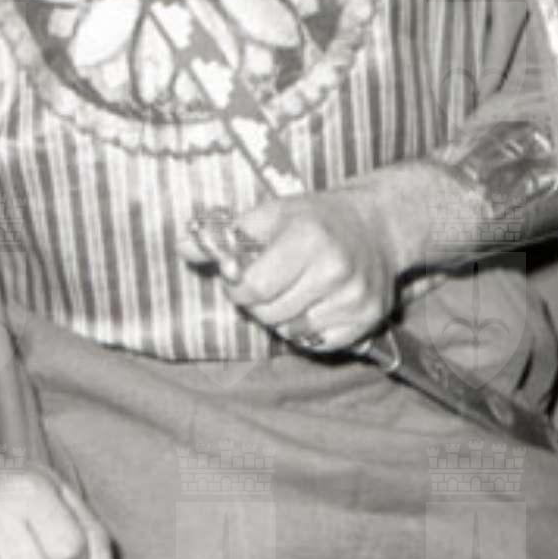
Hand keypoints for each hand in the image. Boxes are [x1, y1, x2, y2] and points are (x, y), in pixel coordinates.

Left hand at [185, 184, 403, 352]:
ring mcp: (355, 298)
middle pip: (270, 313)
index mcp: (308, 237)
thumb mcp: (269, 215)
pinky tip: (314, 305)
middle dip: (258, 302)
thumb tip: (182, 247)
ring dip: (282, 317)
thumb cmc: (312, 219)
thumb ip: (224, 235)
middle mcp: (335, 269)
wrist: (375, 226)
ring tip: (294, 290)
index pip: (254, 287)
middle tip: (270, 281)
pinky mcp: (368, 320)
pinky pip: (317, 343)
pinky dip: (307, 330)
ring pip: (291, 331)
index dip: (238, 286)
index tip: (242, 275)